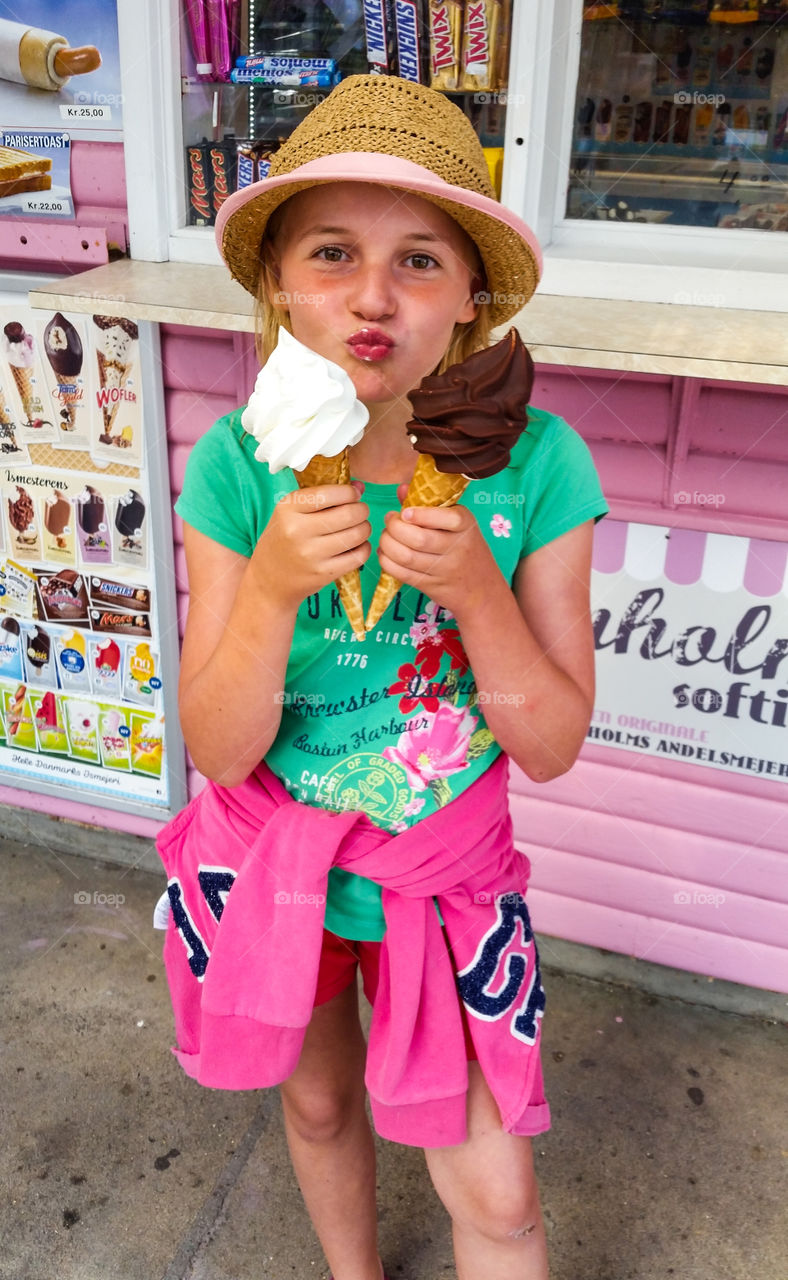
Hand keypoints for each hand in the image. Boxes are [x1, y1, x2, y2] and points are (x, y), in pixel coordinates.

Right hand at [251, 483, 370, 610]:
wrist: (269, 579)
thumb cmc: (283, 538)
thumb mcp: (292, 512)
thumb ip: (323, 496)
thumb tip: (360, 486)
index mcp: (288, 508)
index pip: (329, 493)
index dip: (349, 492)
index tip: (353, 495)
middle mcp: (297, 530)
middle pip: (349, 514)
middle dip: (362, 510)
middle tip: (360, 512)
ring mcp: (310, 554)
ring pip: (357, 534)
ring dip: (365, 528)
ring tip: (359, 528)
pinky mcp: (323, 573)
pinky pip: (358, 556)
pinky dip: (364, 548)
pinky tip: (357, 545)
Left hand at [377, 487, 497, 619]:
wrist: (481, 588)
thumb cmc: (464, 547)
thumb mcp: (456, 523)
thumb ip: (428, 504)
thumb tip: (402, 489)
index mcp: (465, 525)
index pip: (448, 519)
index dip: (421, 515)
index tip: (405, 512)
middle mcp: (457, 547)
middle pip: (419, 539)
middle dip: (395, 528)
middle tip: (390, 521)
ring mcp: (444, 569)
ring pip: (407, 557)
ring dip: (387, 544)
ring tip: (386, 536)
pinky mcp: (431, 586)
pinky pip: (402, 574)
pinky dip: (387, 562)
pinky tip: (386, 553)